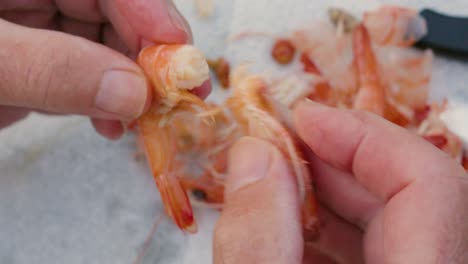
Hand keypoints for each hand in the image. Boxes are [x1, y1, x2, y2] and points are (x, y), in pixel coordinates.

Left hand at [0, 0, 209, 138]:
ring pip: (104, 49)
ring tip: (146, 117)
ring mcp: (37, 31)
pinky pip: (84, 77)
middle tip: (177, 95)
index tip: (181, 56)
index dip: (151, 13)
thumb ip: (52, 69)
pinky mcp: (39, 64)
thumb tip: (134, 93)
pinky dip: (104, 103)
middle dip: (147, 57)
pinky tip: (112, 124)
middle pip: (115, 16)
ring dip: (130, 87)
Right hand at [213, 101, 467, 262]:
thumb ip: (257, 242)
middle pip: (410, 196)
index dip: (365, 136)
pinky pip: (378, 252)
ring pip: (392, 223)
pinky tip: (287, 231)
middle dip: (336, 161)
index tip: (305, 120)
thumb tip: (254, 156)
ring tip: (275, 187)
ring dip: (328, 196)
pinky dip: (328, 233)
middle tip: (279, 149)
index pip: (428, 183)